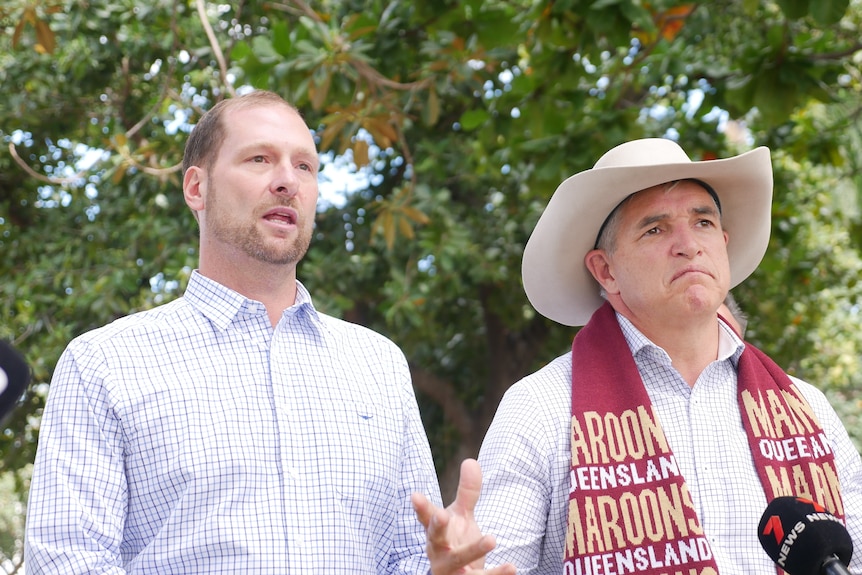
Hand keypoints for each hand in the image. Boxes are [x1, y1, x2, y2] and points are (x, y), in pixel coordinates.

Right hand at [412, 459, 516, 574]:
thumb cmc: (455, 541)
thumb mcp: (461, 516)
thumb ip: (467, 492)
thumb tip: (471, 461)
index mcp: (436, 531)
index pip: (427, 517)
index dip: (421, 507)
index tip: (415, 495)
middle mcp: (438, 550)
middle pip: (435, 538)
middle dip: (438, 527)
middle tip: (442, 514)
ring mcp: (450, 569)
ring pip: (458, 561)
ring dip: (473, 550)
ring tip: (492, 539)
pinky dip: (496, 574)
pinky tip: (513, 567)